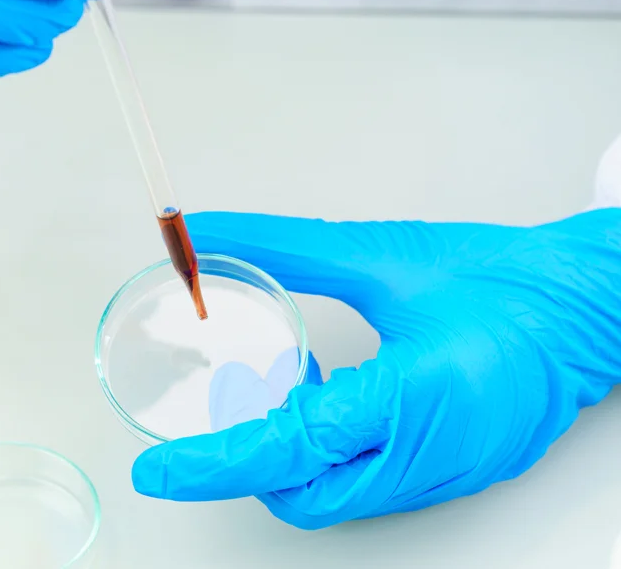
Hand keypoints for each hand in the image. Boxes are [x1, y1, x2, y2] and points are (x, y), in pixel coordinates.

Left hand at [131, 209, 620, 528]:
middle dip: (250, 464)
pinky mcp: (456, 472)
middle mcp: (429, 453)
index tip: (158, 471)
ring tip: (289, 390)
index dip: (212, 465)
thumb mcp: (384, 256)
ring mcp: (448, 473)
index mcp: (414, 397)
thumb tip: (210, 236)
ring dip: (294, 457)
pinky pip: (372, 485)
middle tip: (226, 409)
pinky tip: (335, 401)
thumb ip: (284, 248)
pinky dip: (334, 455)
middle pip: (305, 493)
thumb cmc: (509, 277)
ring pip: (337, 498)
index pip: (288, 449)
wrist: (596, 303)